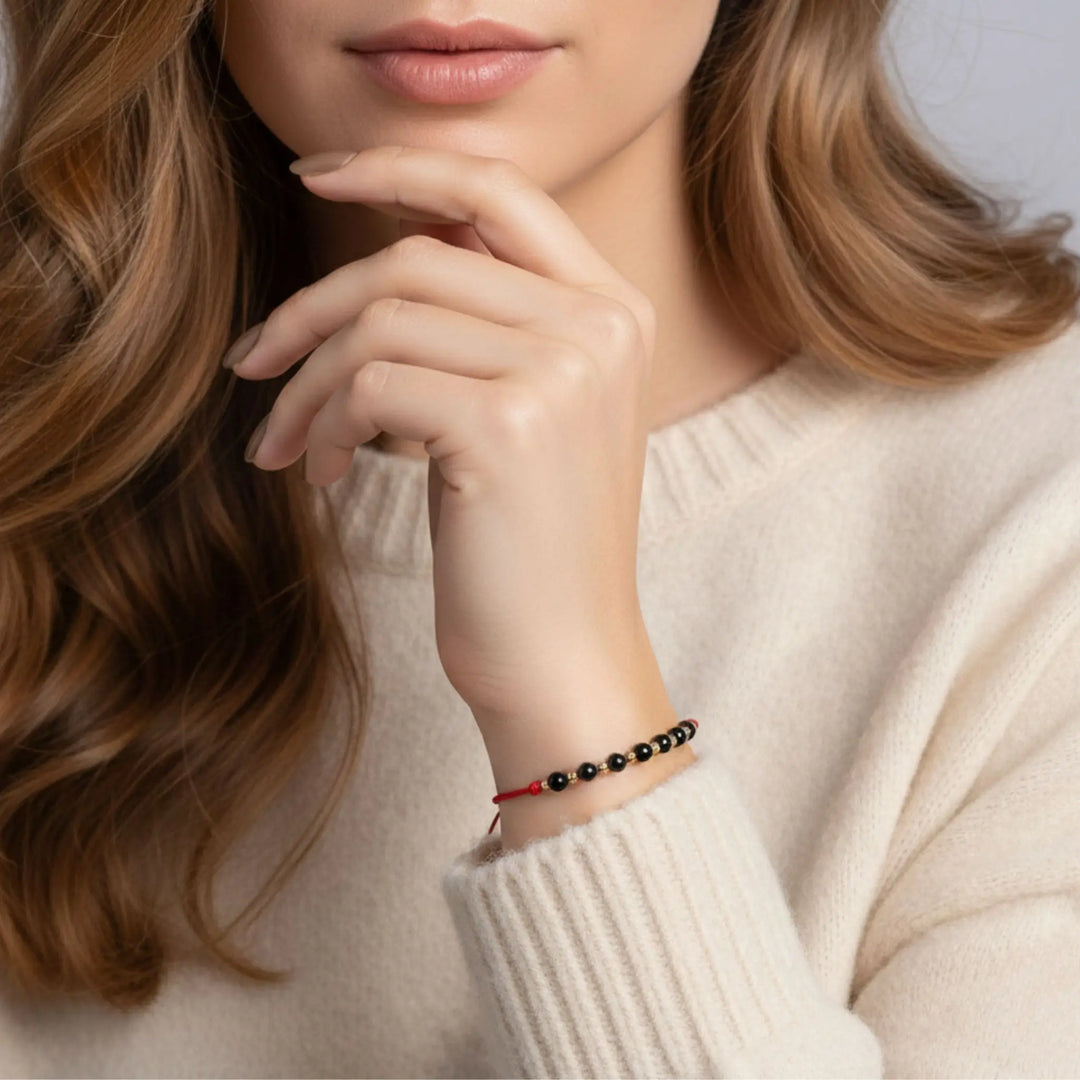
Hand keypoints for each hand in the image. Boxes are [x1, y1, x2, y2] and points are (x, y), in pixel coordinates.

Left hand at [226, 145, 659, 732]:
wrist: (563, 660)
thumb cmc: (529, 549)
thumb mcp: (531, 417)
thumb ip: (488, 326)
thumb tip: (381, 262)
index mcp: (613, 310)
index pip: (499, 189)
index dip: (398, 169)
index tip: (314, 178)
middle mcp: (599, 324)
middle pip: (415, 257)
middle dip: (311, 308)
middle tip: (252, 362)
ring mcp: (561, 369)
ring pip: (381, 319)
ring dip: (307, 381)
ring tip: (285, 441)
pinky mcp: (506, 423)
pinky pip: (370, 383)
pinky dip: (320, 425)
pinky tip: (319, 475)